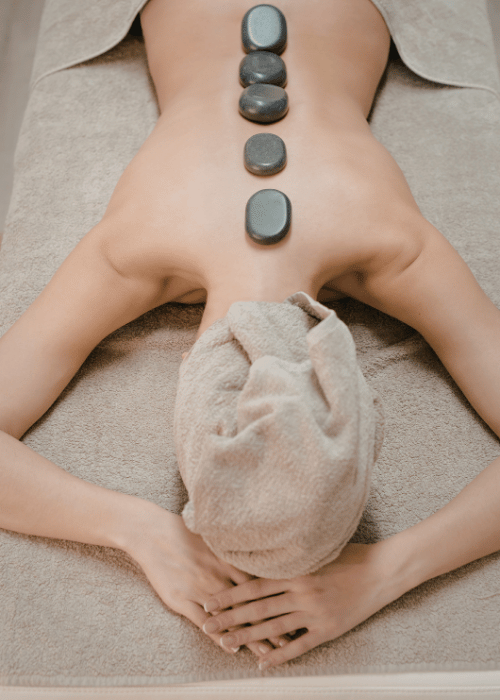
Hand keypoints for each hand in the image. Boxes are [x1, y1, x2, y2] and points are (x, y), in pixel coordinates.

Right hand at [124, 504, 286, 656]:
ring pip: (231, 618)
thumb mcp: (213, 535)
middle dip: (271, 623)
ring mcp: (201, 590)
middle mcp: (219, 576)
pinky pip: (204, 623)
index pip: (260, 584)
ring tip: (270, 653)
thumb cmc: (184, 531)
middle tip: (290, 639)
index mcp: (228, 560)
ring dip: (251, 636)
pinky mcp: (183, 600)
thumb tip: (256, 547)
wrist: (153, 534)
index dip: (278, 599)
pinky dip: (219, 636)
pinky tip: (232, 648)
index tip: (295, 610)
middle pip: (251, 604)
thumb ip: (233, 547)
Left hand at [203, 542, 403, 668]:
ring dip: (246, 638)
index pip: (253, 586)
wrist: (380, 571)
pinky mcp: (328, 629)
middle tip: (205, 626)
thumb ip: (290, 562)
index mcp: (295, 572)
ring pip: (272, 628)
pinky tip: (263, 664)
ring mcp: (314, 612)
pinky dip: (280, 656)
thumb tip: (262, 561)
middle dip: (229, 618)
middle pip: (257, 608)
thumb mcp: (315, 554)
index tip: (208, 601)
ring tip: (225, 644)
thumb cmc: (348, 557)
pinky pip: (299, 646)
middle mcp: (300, 592)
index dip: (229, 595)